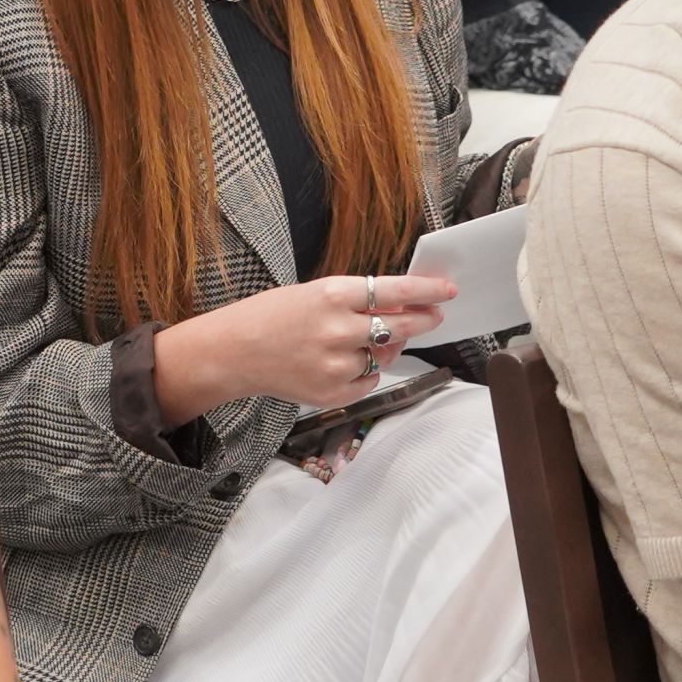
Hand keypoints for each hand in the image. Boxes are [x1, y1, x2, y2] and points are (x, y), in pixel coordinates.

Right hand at [158, 273, 456, 415]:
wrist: (234, 352)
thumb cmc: (273, 316)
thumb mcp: (315, 293)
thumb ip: (358, 301)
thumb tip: (402, 308)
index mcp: (332, 295)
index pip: (394, 291)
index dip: (426, 291)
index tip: (447, 290)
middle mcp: (337, 329)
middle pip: (400, 326)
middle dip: (422, 320)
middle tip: (433, 315)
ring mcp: (335, 364)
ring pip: (383, 355)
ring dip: (381, 348)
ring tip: (350, 341)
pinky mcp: (332, 391)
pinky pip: (368, 380)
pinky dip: (363, 372)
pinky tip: (338, 362)